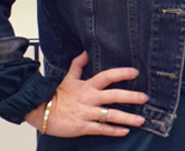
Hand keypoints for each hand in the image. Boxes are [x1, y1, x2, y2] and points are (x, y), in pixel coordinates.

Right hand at [23, 51, 148, 136]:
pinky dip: (113, 131)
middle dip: (131, 97)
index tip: (135, 72)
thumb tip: (85, 52)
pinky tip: (125, 132)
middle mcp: (89, 98)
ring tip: (141, 120)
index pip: (108, 76)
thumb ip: (78, 65)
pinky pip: (101, 129)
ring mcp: (86, 113)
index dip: (122, 73)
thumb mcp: (67, 78)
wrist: (39, 111)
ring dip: (127, 118)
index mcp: (87, 86)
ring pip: (110, 115)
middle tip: (145, 98)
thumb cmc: (55, 95)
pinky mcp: (82, 127)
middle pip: (114, 96)